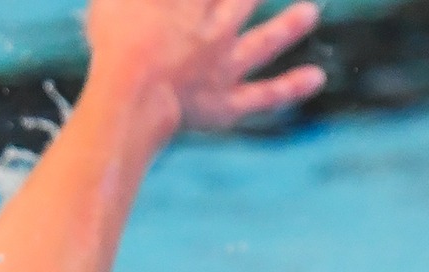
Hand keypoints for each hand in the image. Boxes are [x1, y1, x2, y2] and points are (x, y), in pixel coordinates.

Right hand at [85, 0, 325, 134]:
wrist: (132, 91)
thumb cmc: (116, 42)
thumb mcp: (113, 1)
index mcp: (189, 5)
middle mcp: (214, 30)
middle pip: (244, 1)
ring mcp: (223, 67)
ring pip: (263, 43)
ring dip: (289, 27)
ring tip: (312, 13)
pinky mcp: (223, 104)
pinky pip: (261, 96)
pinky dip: (289, 88)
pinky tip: (316, 78)